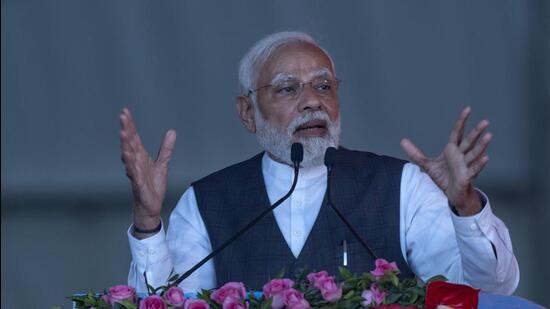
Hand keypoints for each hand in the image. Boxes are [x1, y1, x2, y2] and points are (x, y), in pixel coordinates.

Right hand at [119, 108, 175, 229]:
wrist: (151, 206)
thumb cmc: (152, 186)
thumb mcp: (162, 164)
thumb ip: (166, 149)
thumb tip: (171, 132)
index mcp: (140, 157)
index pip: (134, 138)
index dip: (130, 125)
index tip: (125, 112)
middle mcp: (135, 163)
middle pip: (129, 143)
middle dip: (126, 129)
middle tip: (122, 116)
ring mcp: (135, 173)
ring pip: (129, 157)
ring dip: (126, 145)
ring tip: (123, 133)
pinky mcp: (138, 184)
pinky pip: (134, 174)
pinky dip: (131, 166)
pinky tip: (128, 157)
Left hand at [400, 107, 491, 215]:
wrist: (451, 193)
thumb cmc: (443, 177)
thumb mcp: (426, 164)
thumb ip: (415, 153)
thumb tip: (402, 141)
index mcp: (452, 150)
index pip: (457, 133)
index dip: (461, 121)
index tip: (468, 109)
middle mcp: (461, 155)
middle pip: (469, 141)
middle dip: (476, 132)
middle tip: (485, 121)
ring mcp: (465, 165)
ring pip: (475, 153)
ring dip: (482, 145)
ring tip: (489, 135)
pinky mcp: (467, 176)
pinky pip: (474, 169)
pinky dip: (480, 164)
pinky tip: (486, 157)